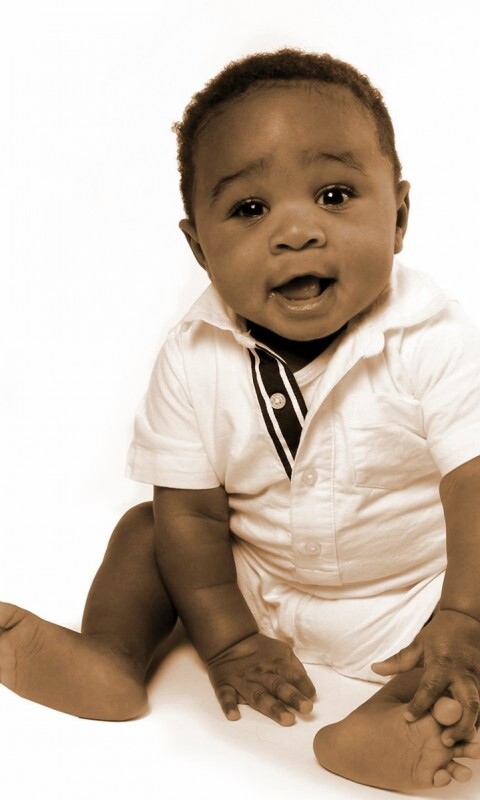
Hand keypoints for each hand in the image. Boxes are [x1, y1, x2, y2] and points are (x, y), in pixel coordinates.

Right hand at [207, 632, 315, 724]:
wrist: (230, 641)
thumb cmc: (261, 651)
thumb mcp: (282, 651)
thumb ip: (295, 669)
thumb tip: (309, 690)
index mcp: (276, 664)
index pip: (293, 674)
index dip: (304, 684)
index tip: (312, 696)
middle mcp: (261, 673)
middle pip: (278, 685)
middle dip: (292, 697)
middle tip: (306, 709)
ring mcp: (242, 680)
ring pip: (257, 694)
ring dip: (271, 707)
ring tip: (285, 719)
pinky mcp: (225, 684)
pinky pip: (225, 695)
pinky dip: (228, 705)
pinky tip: (234, 715)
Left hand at [371, 609, 479, 743]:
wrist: (467, 620)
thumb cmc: (439, 634)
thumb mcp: (417, 644)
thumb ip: (398, 661)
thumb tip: (374, 668)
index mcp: (442, 663)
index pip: (430, 687)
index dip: (419, 704)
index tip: (408, 718)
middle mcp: (462, 673)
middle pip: (467, 702)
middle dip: (459, 724)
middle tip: (444, 741)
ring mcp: (477, 678)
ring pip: (479, 707)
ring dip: (470, 726)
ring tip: (457, 742)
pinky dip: (478, 720)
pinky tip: (468, 733)